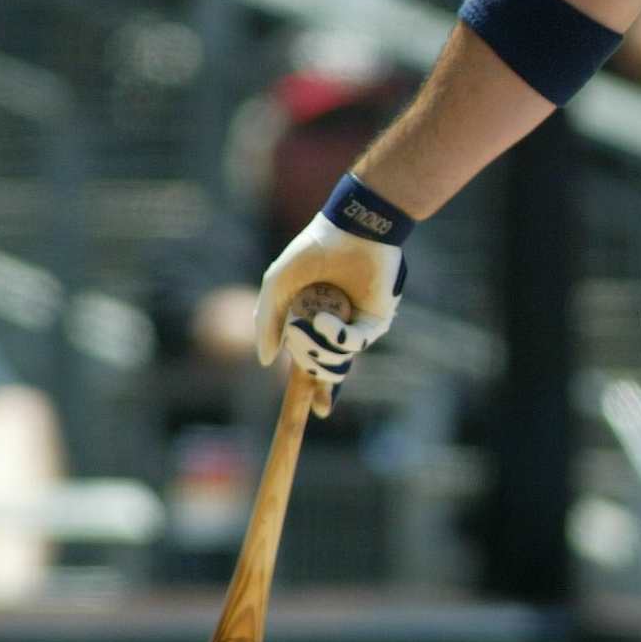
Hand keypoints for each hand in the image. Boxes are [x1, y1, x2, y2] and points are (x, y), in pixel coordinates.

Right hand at [255, 200, 404, 417]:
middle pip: (320, 368)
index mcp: (313, 321)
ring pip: (337, 363)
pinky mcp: (376, 320)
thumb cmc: (314, 250)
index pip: (314, 363)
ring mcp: (356, 326)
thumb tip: (264, 360)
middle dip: (306, 360)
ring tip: (310, 324)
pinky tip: (326, 319)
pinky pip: (354, 345)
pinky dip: (336, 337)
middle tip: (299, 333)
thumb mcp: (278, 284)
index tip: (319, 412)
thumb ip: (267, 321)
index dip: (316, 390)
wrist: (352, 229)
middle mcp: (337, 328)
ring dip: (318, 351)